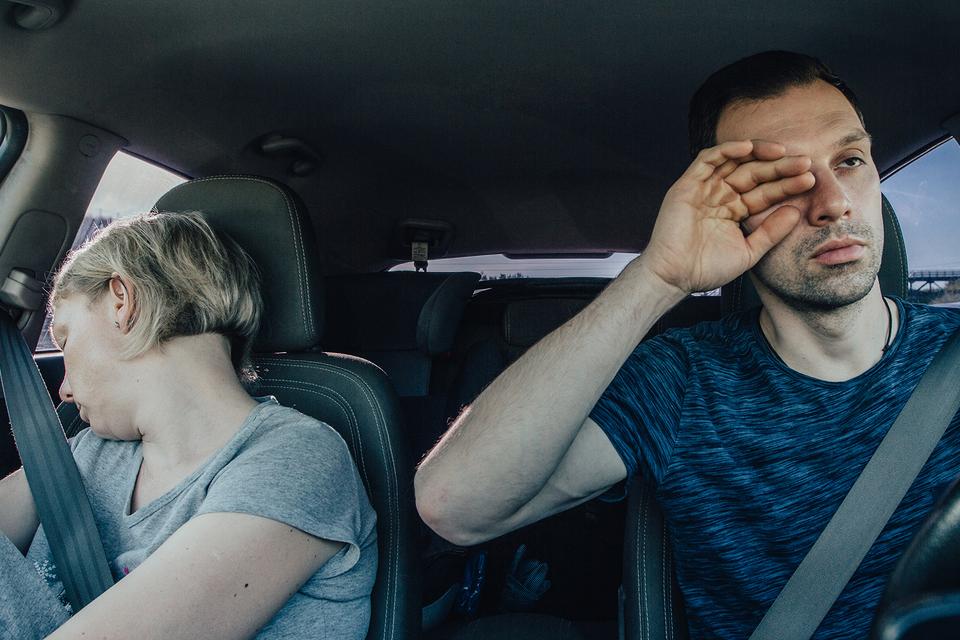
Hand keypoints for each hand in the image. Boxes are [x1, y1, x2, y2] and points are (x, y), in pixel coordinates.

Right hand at [640, 140, 813, 293]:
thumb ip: (770, 232)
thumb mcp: (748, 251)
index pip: (765, 192)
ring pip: (734, 162)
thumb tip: (795, 212)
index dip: (786, 184)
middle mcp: (720, 196)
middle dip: (779, 167)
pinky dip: (726, 151)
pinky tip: (749, 148)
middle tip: (805, 163)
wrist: (675, 276)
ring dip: (758, 153)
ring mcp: (703, 189)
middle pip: (754, 174)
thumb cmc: (706, 269)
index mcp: (734, 211)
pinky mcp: (687, 185)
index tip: (810, 179)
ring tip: (783, 152)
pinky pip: (707, 160)